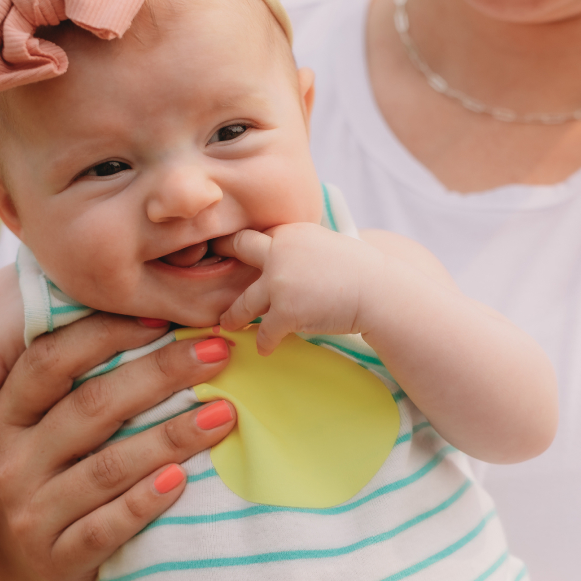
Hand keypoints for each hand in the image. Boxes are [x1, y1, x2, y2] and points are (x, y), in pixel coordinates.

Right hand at [0, 311, 239, 580]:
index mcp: (5, 415)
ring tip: (224, 415)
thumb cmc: (49, 478)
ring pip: (107, 467)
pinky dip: (147, 501)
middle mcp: (10, 460)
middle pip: (91, 406)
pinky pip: (108, 526)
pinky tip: (183, 479)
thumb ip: (76, 382)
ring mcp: (30, 512)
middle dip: (161, 374)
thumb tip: (153, 317)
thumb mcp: (41, 430)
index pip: (51, 360)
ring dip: (172, 437)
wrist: (16, 572)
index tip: (167, 317)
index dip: (106, 333)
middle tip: (219, 353)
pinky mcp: (57, 558)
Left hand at [216, 223, 391, 353]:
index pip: (257, 236)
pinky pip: (265, 331)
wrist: (380, 292)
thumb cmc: (361, 272)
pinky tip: (265, 349)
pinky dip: (265, 342)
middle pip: (238, 250)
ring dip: (233, 316)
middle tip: (199, 270)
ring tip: (225, 325)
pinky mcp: (285, 310)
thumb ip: (300, 249)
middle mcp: (279, 250)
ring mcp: (279, 281)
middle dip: (217, 257)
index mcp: (290, 231)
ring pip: (243, 301)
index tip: (227, 253)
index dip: (242, 246)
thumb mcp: (326, 245)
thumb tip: (282, 260)